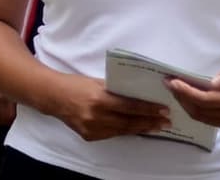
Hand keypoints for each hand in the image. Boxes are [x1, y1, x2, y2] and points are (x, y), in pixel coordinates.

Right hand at [53, 75, 170, 140]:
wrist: (53, 97)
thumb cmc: (76, 84)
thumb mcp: (96, 82)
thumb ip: (114, 90)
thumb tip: (137, 94)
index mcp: (99, 99)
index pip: (130, 106)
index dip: (148, 109)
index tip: (163, 110)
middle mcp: (97, 116)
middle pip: (129, 122)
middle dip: (150, 122)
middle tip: (166, 122)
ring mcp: (93, 128)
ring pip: (123, 131)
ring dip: (141, 129)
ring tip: (155, 126)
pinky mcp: (89, 136)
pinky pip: (112, 134)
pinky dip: (125, 131)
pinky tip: (136, 128)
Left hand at [165, 57, 219, 128]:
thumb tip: (214, 83)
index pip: (204, 100)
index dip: (186, 92)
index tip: (172, 81)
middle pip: (199, 110)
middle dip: (181, 97)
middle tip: (168, 82)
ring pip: (199, 116)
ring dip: (184, 103)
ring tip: (174, 88)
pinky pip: (204, 118)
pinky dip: (192, 108)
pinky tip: (185, 97)